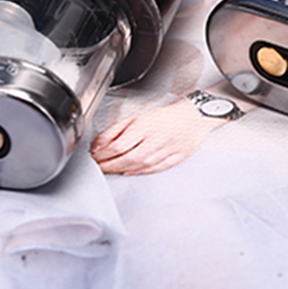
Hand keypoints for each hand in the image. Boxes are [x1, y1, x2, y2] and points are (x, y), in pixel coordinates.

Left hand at [90, 98, 227, 174]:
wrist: (193, 118)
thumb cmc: (165, 116)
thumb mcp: (136, 116)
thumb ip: (117, 129)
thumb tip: (100, 142)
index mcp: (142, 127)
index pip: (116, 145)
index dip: (102, 153)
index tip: (93, 154)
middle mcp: (153, 141)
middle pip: (124, 159)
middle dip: (107, 164)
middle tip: (97, 166)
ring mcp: (163, 153)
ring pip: (136, 166)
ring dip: (119, 170)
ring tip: (108, 169)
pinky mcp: (171, 161)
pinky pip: (150, 170)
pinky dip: (136, 172)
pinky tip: (127, 172)